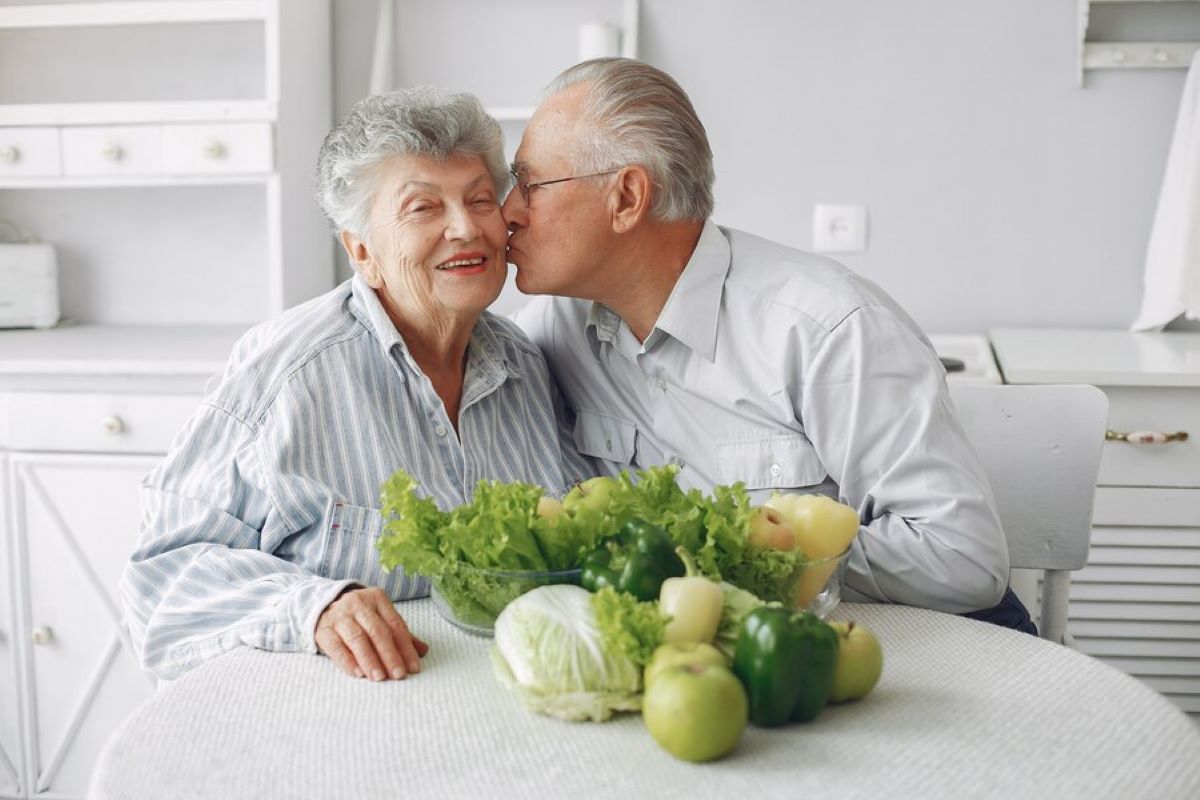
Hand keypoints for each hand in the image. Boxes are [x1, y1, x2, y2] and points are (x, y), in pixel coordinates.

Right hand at [315, 587, 429, 680]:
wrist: (322, 605)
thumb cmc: (358, 616)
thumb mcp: (379, 618)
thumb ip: (399, 634)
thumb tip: (423, 651)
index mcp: (377, 598)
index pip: (395, 625)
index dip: (406, 648)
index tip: (413, 668)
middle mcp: (358, 604)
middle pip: (378, 631)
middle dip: (390, 655)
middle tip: (398, 675)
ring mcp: (339, 616)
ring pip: (357, 638)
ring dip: (370, 660)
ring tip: (380, 677)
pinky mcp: (322, 630)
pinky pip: (335, 646)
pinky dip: (347, 661)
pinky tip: (358, 673)